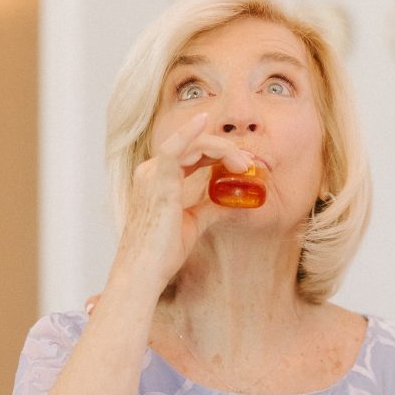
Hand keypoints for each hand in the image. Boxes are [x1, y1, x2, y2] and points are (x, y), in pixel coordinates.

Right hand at [110, 112, 252, 292]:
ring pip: (192, 145)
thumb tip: (232, 203)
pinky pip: (176, 148)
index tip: (245, 165)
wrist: (144, 273)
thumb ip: (210, 208)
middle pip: (194, 146)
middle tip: (251, 162)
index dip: (220, 154)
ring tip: (245, 165)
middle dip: (226, 149)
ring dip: (223, 149)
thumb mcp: (193, 224)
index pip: (192, 155)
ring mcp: (152, 174)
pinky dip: (191, 133)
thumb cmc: (161, 254)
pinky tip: (204, 121)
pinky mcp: (158, 181)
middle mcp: (152, 172)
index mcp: (158, 180)